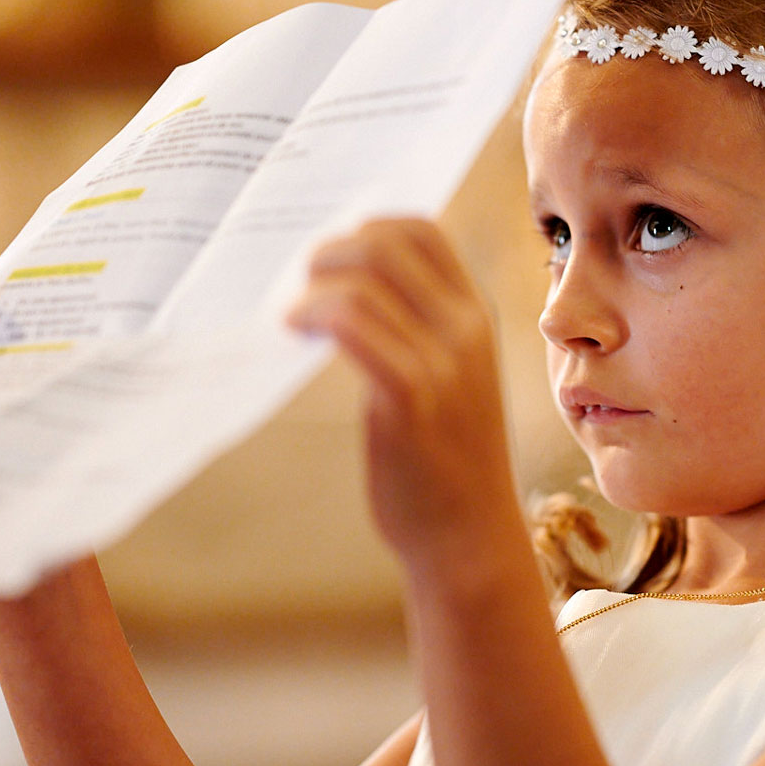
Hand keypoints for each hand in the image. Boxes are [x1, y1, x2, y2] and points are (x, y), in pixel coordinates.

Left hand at [284, 218, 526, 579]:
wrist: (468, 539)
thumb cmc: (443, 461)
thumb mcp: (448, 380)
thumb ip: (416, 331)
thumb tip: (341, 285)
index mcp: (475, 316)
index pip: (422, 231)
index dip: (365, 226)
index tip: (329, 257)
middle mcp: (466, 329)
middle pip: (386, 243)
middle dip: (327, 251)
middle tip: (296, 283)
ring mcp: (443, 362)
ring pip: (365, 280)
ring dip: (311, 286)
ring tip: (288, 315)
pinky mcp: (412, 397)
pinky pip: (355, 326)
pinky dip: (314, 315)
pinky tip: (293, 332)